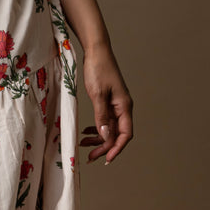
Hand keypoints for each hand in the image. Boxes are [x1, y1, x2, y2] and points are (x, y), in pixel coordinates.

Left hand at [80, 43, 133, 164]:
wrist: (96, 50)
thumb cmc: (98, 69)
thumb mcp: (98, 94)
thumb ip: (101, 116)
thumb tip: (105, 136)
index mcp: (124, 106)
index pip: (125, 134)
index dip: (117, 148)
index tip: (106, 158)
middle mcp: (122, 107)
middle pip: (117, 134)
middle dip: (104, 146)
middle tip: (90, 157)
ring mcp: (115, 104)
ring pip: (110, 128)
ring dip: (99, 138)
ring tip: (84, 144)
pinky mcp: (108, 101)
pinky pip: (105, 120)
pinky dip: (97, 127)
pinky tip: (86, 131)